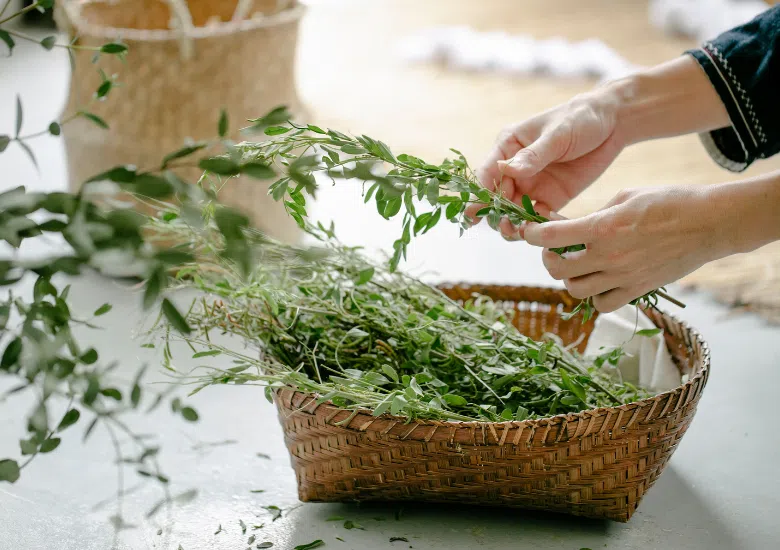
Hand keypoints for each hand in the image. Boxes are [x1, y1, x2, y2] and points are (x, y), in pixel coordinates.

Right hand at [466, 88, 624, 238]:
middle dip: (496, 214)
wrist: (614, 123)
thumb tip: (507, 170)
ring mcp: (532, 185)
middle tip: (505, 226)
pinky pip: (538, 218)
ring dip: (513, 224)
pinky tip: (544, 232)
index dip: (479, 194)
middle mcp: (515, 169)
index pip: (487, 173)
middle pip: (497, 198)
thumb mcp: (557, 134)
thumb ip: (534, 155)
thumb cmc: (581, 118)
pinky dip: (538, 227)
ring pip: (513, 212)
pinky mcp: (551, 198)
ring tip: (519, 233)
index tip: (474, 213)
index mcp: (509, 147)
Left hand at [523, 186, 729, 311]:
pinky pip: (602, 305)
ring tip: (578, 265)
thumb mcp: (625, 196)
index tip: (530, 231)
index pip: (551, 237)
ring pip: (575, 290)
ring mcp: (622, 276)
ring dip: (570, 277)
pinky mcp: (637, 289)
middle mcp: (608, 255)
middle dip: (549, 257)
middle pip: (557, 268)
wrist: (709, 223)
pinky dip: (594, 296)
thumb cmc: (669, 201)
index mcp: (602, 227)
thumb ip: (595, 214)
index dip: (532, 234)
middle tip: (555, 249)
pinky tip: (599, 281)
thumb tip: (572, 226)